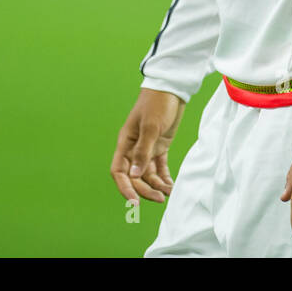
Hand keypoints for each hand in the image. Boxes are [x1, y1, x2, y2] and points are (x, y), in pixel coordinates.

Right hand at [111, 87, 184, 203]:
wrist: (172, 89)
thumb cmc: (157, 103)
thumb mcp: (150, 127)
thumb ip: (143, 152)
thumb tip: (135, 175)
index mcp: (126, 143)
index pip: (119, 171)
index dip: (125, 188)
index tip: (135, 201)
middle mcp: (134, 148)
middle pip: (135, 176)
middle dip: (146, 189)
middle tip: (160, 198)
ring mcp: (147, 148)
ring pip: (148, 174)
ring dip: (157, 185)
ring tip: (169, 193)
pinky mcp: (160, 146)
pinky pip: (159, 167)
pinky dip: (164, 177)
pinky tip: (170, 186)